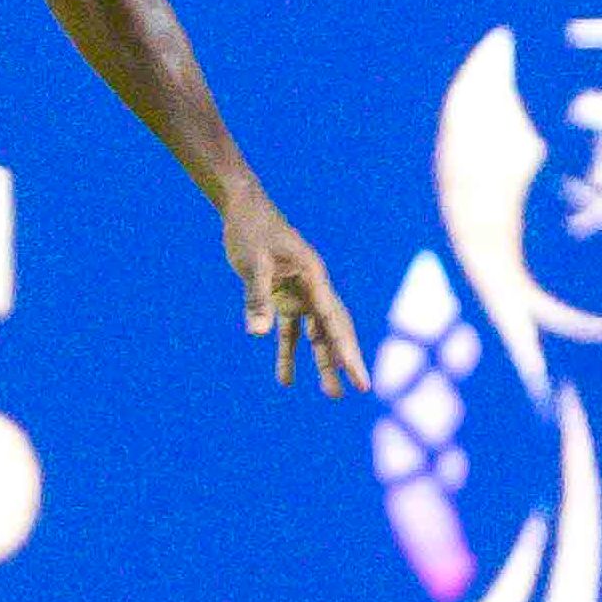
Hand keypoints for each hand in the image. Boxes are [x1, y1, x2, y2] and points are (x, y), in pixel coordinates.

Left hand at [226, 192, 367, 394]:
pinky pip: (291, 329)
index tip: (359, 376)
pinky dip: (288, 351)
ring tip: (332, 394)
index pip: (334, 320)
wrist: (242, 206)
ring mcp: (300, 292)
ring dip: (322, 361)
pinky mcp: (283, 295)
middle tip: (359, 388)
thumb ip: (257, 298)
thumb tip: (258, 334)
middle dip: (345, 359)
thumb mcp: (252, 263)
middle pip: (333, 329)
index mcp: (313, 276)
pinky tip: (286, 378)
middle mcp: (313, 286)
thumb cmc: (250, 229)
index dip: (347, 351)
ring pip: (316, 333)